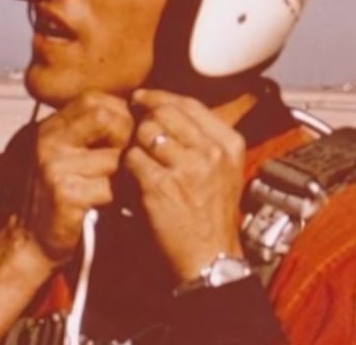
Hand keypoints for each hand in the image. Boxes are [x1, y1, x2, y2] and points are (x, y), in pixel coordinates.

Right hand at [28, 90, 133, 262]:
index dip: (119, 113)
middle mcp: (49, 140)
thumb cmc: (59, 194)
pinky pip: (111, 188)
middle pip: (105, 117)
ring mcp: (55, 166)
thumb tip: (136, 112)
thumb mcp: (66, 154)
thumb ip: (89, 132)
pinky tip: (111, 205)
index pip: (94, 99)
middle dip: (125, 136)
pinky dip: (118, 198)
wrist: (29, 240)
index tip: (127, 135)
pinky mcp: (65, 194)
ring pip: (115, 157)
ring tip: (118, 187)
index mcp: (51, 127)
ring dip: (124, 175)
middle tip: (127, 159)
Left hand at [125, 89, 245, 282]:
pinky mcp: (160, 187)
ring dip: (135, 145)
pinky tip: (133, 180)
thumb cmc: (212, 212)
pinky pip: (132, 159)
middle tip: (135, 131)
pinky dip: (126, 168)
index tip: (142, 98)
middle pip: (163, 114)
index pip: (189, 103)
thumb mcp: (225, 168)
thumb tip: (164, 104)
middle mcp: (211, 153)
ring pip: (144, 133)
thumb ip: (203, 136)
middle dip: (144, 120)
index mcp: (228, 143)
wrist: (210, 258)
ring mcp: (186, 169)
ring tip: (139, 161)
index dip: (160, 97)